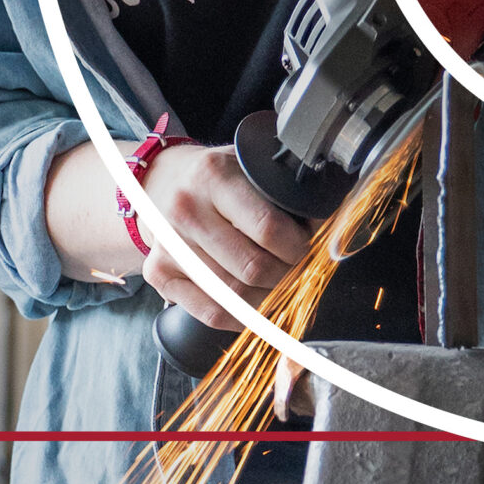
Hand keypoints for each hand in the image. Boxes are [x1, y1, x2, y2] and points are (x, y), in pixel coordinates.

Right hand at [134, 144, 312, 329]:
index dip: (298, 247)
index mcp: (213, 176)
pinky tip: (256, 307)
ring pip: (234, 295)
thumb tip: (325, 226)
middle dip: (286, 276)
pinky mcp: (159, 272)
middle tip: (297, 271)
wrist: (161, 181)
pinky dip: (241, 318)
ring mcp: (169, 245)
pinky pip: (210, 312)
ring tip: (280, 286)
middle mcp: (186, 210)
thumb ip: (280, 191)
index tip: (307, 248)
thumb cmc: (215, 178)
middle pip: (252, 268)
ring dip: (268, 299)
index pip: (267, 228)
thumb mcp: (246, 165)